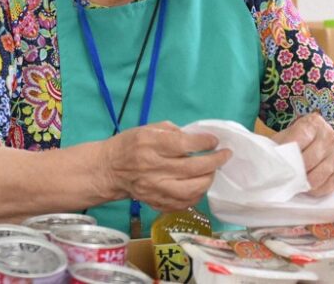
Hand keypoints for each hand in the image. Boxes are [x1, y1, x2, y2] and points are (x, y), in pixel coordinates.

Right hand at [100, 121, 231, 212]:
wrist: (109, 170)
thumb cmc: (130, 145)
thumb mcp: (148, 129)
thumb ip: (173, 132)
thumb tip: (197, 138)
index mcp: (150, 144)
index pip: (183, 145)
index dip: (204, 142)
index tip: (214, 141)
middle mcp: (152, 168)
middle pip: (191, 168)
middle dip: (214, 161)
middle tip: (225, 155)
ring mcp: (154, 189)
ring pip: (189, 190)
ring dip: (207, 180)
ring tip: (212, 172)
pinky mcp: (155, 202)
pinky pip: (182, 204)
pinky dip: (196, 195)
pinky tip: (199, 186)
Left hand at [271, 113, 333, 196]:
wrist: (327, 139)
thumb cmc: (303, 138)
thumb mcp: (290, 133)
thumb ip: (280, 143)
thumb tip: (266, 159)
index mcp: (313, 124)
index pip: (297, 140)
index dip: (285, 154)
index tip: (276, 164)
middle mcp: (329, 137)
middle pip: (308, 161)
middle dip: (294, 172)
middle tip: (283, 177)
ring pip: (317, 176)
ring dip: (303, 183)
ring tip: (294, 184)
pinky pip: (327, 187)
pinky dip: (314, 191)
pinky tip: (306, 188)